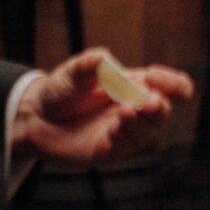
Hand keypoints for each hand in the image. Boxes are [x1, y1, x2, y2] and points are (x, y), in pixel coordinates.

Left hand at [11, 49, 193, 169]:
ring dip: (142, 122)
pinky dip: (123, 137)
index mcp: (135, 86)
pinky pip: (126, 148)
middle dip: (159, 105)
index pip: (173, 87)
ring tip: (124, 112)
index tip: (153, 76)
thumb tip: (102, 58)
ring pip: (149, 131)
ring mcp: (124, 132)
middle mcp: (135, 109)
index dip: (172, 83)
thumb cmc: (60, 91)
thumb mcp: (71, 73)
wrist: (36, 118)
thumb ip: (86, 65)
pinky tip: (112, 129)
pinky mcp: (109, 151)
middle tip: (147, 102)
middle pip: (164, 110)